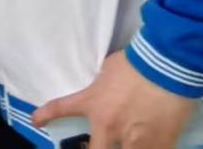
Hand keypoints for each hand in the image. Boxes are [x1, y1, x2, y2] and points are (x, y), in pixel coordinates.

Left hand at [32, 50, 194, 148]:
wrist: (166, 67)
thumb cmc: (135, 62)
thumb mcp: (108, 70)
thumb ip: (103, 85)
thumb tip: (106, 87)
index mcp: (94, 103)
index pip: (61, 108)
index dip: (45, 116)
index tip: (36, 121)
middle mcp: (110, 126)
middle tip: (94, 145)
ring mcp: (135, 139)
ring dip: (123, 148)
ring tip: (129, 142)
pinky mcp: (161, 143)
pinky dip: (150, 148)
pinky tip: (154, 143)